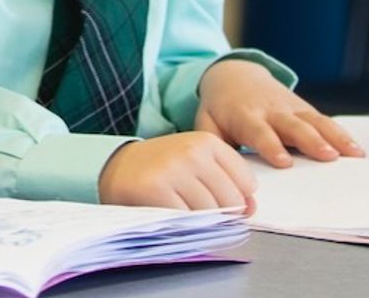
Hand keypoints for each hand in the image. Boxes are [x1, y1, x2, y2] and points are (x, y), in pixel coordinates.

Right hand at [95, 132, 256, 210]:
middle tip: (199, 210)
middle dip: (222, 215)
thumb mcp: (197, 163)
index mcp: (207, 142)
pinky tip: (171, 215)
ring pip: (211, 214)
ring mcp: (174, 170)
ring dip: (201, 223)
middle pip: (231, 201)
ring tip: (183, 210)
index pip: (246, 181)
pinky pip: (186, 220)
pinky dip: (182, 226)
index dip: (239, 199)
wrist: (117, 167)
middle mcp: (192, 152)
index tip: (223, 200)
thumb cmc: (164, 169)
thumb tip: (250, 210)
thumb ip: (227, 182)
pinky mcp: (156, 189)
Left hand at [195, 58, 362, 165]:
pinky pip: (325, 121)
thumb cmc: (220, 108)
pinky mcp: (305, 109)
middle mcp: (272, 111)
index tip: (284, 162)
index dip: (271, 146)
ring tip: (353, 154)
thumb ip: (213, 144)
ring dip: (334, 137)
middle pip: (294, 126)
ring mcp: (292, 108)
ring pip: (316, 121)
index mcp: (246, 116)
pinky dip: (342, 134)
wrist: (235, 74)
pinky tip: (357, 150)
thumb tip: (219, 172)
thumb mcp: (207, 122)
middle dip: (311, 141)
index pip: (260, 132)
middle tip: (327, 156)